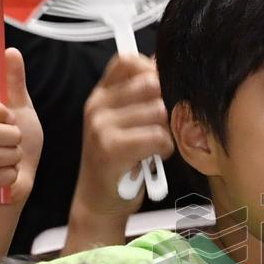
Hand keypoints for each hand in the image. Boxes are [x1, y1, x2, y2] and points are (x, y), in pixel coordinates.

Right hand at [0, 48, 42, 205]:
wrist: (21, 175)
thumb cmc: (21, 139)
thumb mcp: (22, 108)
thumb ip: (15, 82)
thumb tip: (11, 51)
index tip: (10, 116)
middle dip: (13, 138)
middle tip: (16, 140)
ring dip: (14, 157)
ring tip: (13, 157)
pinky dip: (12, 176)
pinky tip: (9, 173)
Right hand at [74, 53, 172, 217]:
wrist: (99, 202)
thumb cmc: (119, 163)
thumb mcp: (122, 123)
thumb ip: (138, 96)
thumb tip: (163, 65)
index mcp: (100, 95)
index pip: (129, 60)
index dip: (152, 71)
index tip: (159, 94)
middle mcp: (97, 106)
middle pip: (151, 83)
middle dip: (166, 104)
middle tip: (161, 126)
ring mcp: (101, 126)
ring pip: (159, 111)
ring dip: (167, 131)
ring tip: (154, 146)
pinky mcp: (112, 148)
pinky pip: (158, 137)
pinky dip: (164, 149)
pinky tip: (154, 158)